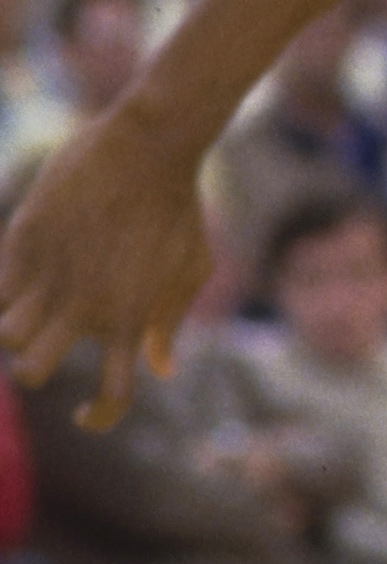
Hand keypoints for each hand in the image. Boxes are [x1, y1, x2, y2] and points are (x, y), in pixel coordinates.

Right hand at [0, 110, 213, 427]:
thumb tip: (160, 370)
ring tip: (30, 305)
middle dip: (33, 369)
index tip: (84, 414)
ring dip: (13, 329)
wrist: (149, 146)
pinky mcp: (25, 239)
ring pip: (5, 333)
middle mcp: (83, 306)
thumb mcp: (190, 270)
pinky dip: (2, 291)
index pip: (111, 396)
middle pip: (31, 371)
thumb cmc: (179, 208)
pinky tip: (19, 275)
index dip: (97, 417)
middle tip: (44, 344)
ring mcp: (49, 274)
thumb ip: (169, 323)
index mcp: (128, 320)